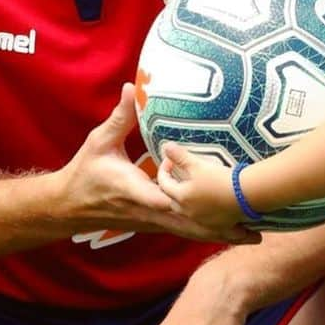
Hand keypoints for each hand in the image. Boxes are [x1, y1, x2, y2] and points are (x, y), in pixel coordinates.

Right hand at [61, 87, 259, 244]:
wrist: (70, 206)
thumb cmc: (85, 173)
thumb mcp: (99, 142)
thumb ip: (120, 117)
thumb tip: (131, 87)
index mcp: (134, 191)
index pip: (162, 199)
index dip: (189, 202)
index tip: (216, 203)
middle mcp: (148, 212)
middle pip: (188, 224)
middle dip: (220, 228)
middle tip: (255, 231)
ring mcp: (152, 222)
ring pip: (189, 232)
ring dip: (219, 235)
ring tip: (253, 237)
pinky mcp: (154, 225)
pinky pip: (183, 231)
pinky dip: (206, 234)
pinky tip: (228, 235)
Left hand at [156, 140, 248, 236]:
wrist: (246, 195)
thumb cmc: (220, 179)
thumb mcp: (197, 164)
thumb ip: (179, 156)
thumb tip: (165, 146)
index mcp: (181, 197)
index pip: (163, 183)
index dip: (164, 169)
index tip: (170, 160)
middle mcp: (188, 212)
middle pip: (173, 201)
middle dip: (173, 188)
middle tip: (180, 176)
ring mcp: (202, 220)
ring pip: (188, 211)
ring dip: (188, 201)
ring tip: (195, 190)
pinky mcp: (216, 225)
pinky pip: (205, 220)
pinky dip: (204, 212)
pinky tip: (211, 204)